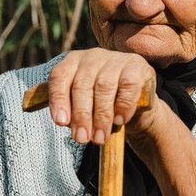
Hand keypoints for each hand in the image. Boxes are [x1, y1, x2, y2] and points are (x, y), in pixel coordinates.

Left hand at [46, 48, 164, 144]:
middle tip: (82, 138)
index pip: (60, 77)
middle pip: (82, 84)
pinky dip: (123, 106)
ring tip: (100, 137)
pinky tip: (119, 120)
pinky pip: (127, 86)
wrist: (136, 101)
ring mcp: (115, 59)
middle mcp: (92, 57)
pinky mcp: (136, 66)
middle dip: (81, 115)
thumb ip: (69, 111)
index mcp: (72, 62)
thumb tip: (63, 122)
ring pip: (104, 86)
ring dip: (101, 116)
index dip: (59, 99)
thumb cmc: (102, 103)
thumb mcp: (82, 105)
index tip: (61, 122)